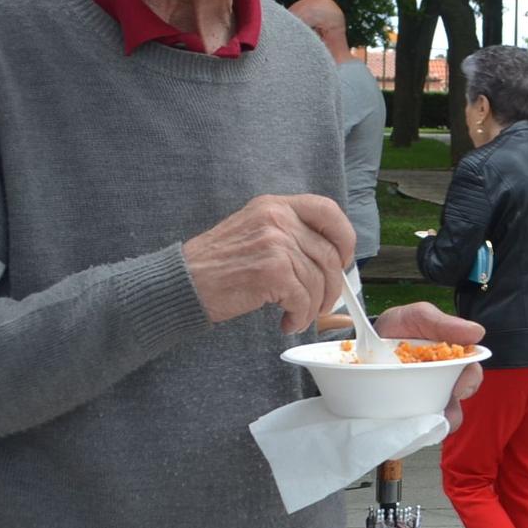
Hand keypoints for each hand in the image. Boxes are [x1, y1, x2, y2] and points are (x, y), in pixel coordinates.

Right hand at [183, 195, 355, 332]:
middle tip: (322, 304)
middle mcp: (277, 218)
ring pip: (319, 281)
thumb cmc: (217, 265)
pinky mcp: (273, 270)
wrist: (184, 283)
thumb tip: (332, 258)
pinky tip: (287, 322)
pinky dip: (300, 317)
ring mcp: (275, 243)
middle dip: (332, 287)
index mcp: (275, 205)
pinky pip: (304, 299)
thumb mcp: (255, 231)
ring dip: (313, 307)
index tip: (343, 260)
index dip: (344, 238)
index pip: (328, 210)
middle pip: (329, 254)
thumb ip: (290, 234)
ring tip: (297, 316)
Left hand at [375, 301, 485, 429]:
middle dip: (453, 411)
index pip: (471, 372)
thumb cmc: (399, 325)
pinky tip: (405, 426)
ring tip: (423, 425)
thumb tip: (478, 333)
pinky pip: (413, 424)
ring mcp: (423, 395)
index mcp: (452, 358)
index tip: (459, 387)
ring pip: (438, 417)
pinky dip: (412, 427)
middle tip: (442, 413)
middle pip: (456, 402)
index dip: (470, 382)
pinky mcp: (405, 407)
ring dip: (435, 424)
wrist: (364, 337)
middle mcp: (442, 380)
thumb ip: (444, 324)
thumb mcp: (419, 317)